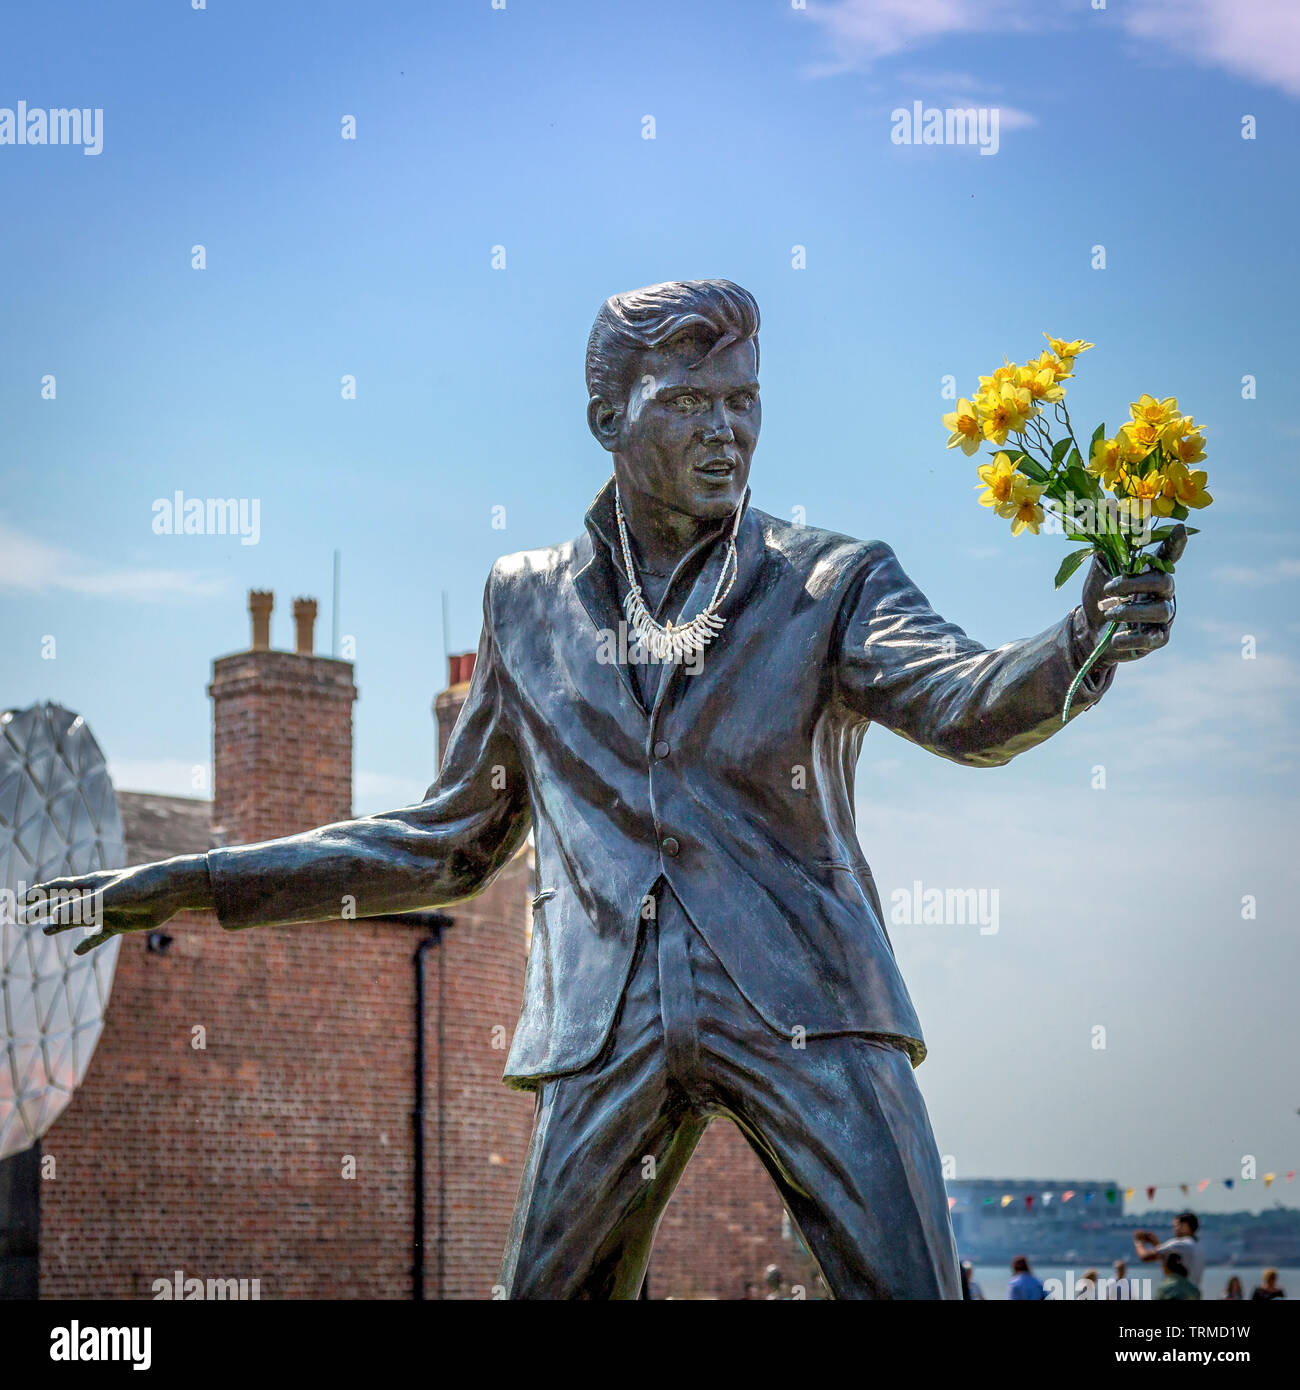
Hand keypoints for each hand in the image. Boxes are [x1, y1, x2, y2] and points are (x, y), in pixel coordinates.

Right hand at [22, 855, 211, 955]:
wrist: (172, 890)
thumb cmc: (142, 886)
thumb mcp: (109, 897)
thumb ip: (83, 906)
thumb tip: (53, 917)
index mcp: (91, 884)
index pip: (58, 887)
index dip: (39, 893)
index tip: (21, 900)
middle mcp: (97, 897)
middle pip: (64, 904)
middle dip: (44, 910)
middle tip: (24, 918)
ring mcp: (108, 910)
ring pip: (79, 919)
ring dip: (62, 924)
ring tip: (46, 932)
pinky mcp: (120, 923)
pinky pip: (100, 935)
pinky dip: (88, 943)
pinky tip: (78, 951)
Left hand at [1080, 525, 1184, 662]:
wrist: (1089, 630)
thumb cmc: (1099, 596)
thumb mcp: (1099, 569)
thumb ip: (1107, 546)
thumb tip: (1107, 508)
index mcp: (1151, 571)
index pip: (1168, 555)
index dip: (1176, 543)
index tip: (1180, 528)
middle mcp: (1163, 591)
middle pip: (1164, 581)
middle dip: (1135, 583)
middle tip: (1109, 588)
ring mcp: (1163, 615)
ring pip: (1160, 610)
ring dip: (1130, 611)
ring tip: (1107, 613)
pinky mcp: (1157, 639)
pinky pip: (1154, 639)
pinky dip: (1132, 638)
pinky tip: (1116, 638)